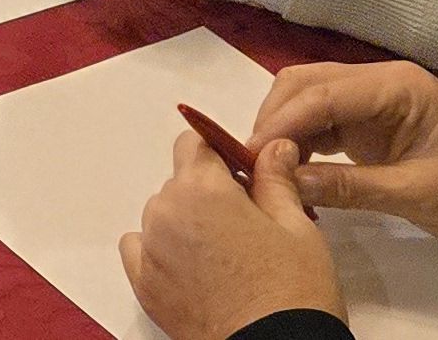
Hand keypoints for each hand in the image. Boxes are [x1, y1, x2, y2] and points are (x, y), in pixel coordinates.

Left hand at [121, 134, 340, 339]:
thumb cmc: (292, 294)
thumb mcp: (296, 225)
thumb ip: (275, 179)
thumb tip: (274, 149)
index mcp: (201, 189)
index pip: (195, 144)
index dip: (221, 156)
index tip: (244, 175)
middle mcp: (166, 214)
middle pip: (180, 182)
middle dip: (210, 194)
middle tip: (247, 224)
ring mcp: (150, 251)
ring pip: (163, 216)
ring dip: (187, 223)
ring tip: (228, 256)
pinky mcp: (145, 286)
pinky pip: (141, 249)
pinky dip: (163, 251)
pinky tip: (196, 269)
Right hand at [250, 62, 437, 251]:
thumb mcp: (418, 195)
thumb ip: (352, 187)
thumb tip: (287, 182)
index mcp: (397, 87)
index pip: (322, 93)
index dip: (281, 123)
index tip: (249, 156)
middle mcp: (379, 83)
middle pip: (306, 85)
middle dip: (274, 120)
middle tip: (251, 164)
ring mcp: (373, 102)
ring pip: (308, 100)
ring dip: (283, 129)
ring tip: (263, 169)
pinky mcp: (370, 123)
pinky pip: (322, 122)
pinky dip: (300, 142)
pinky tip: (287, 168)